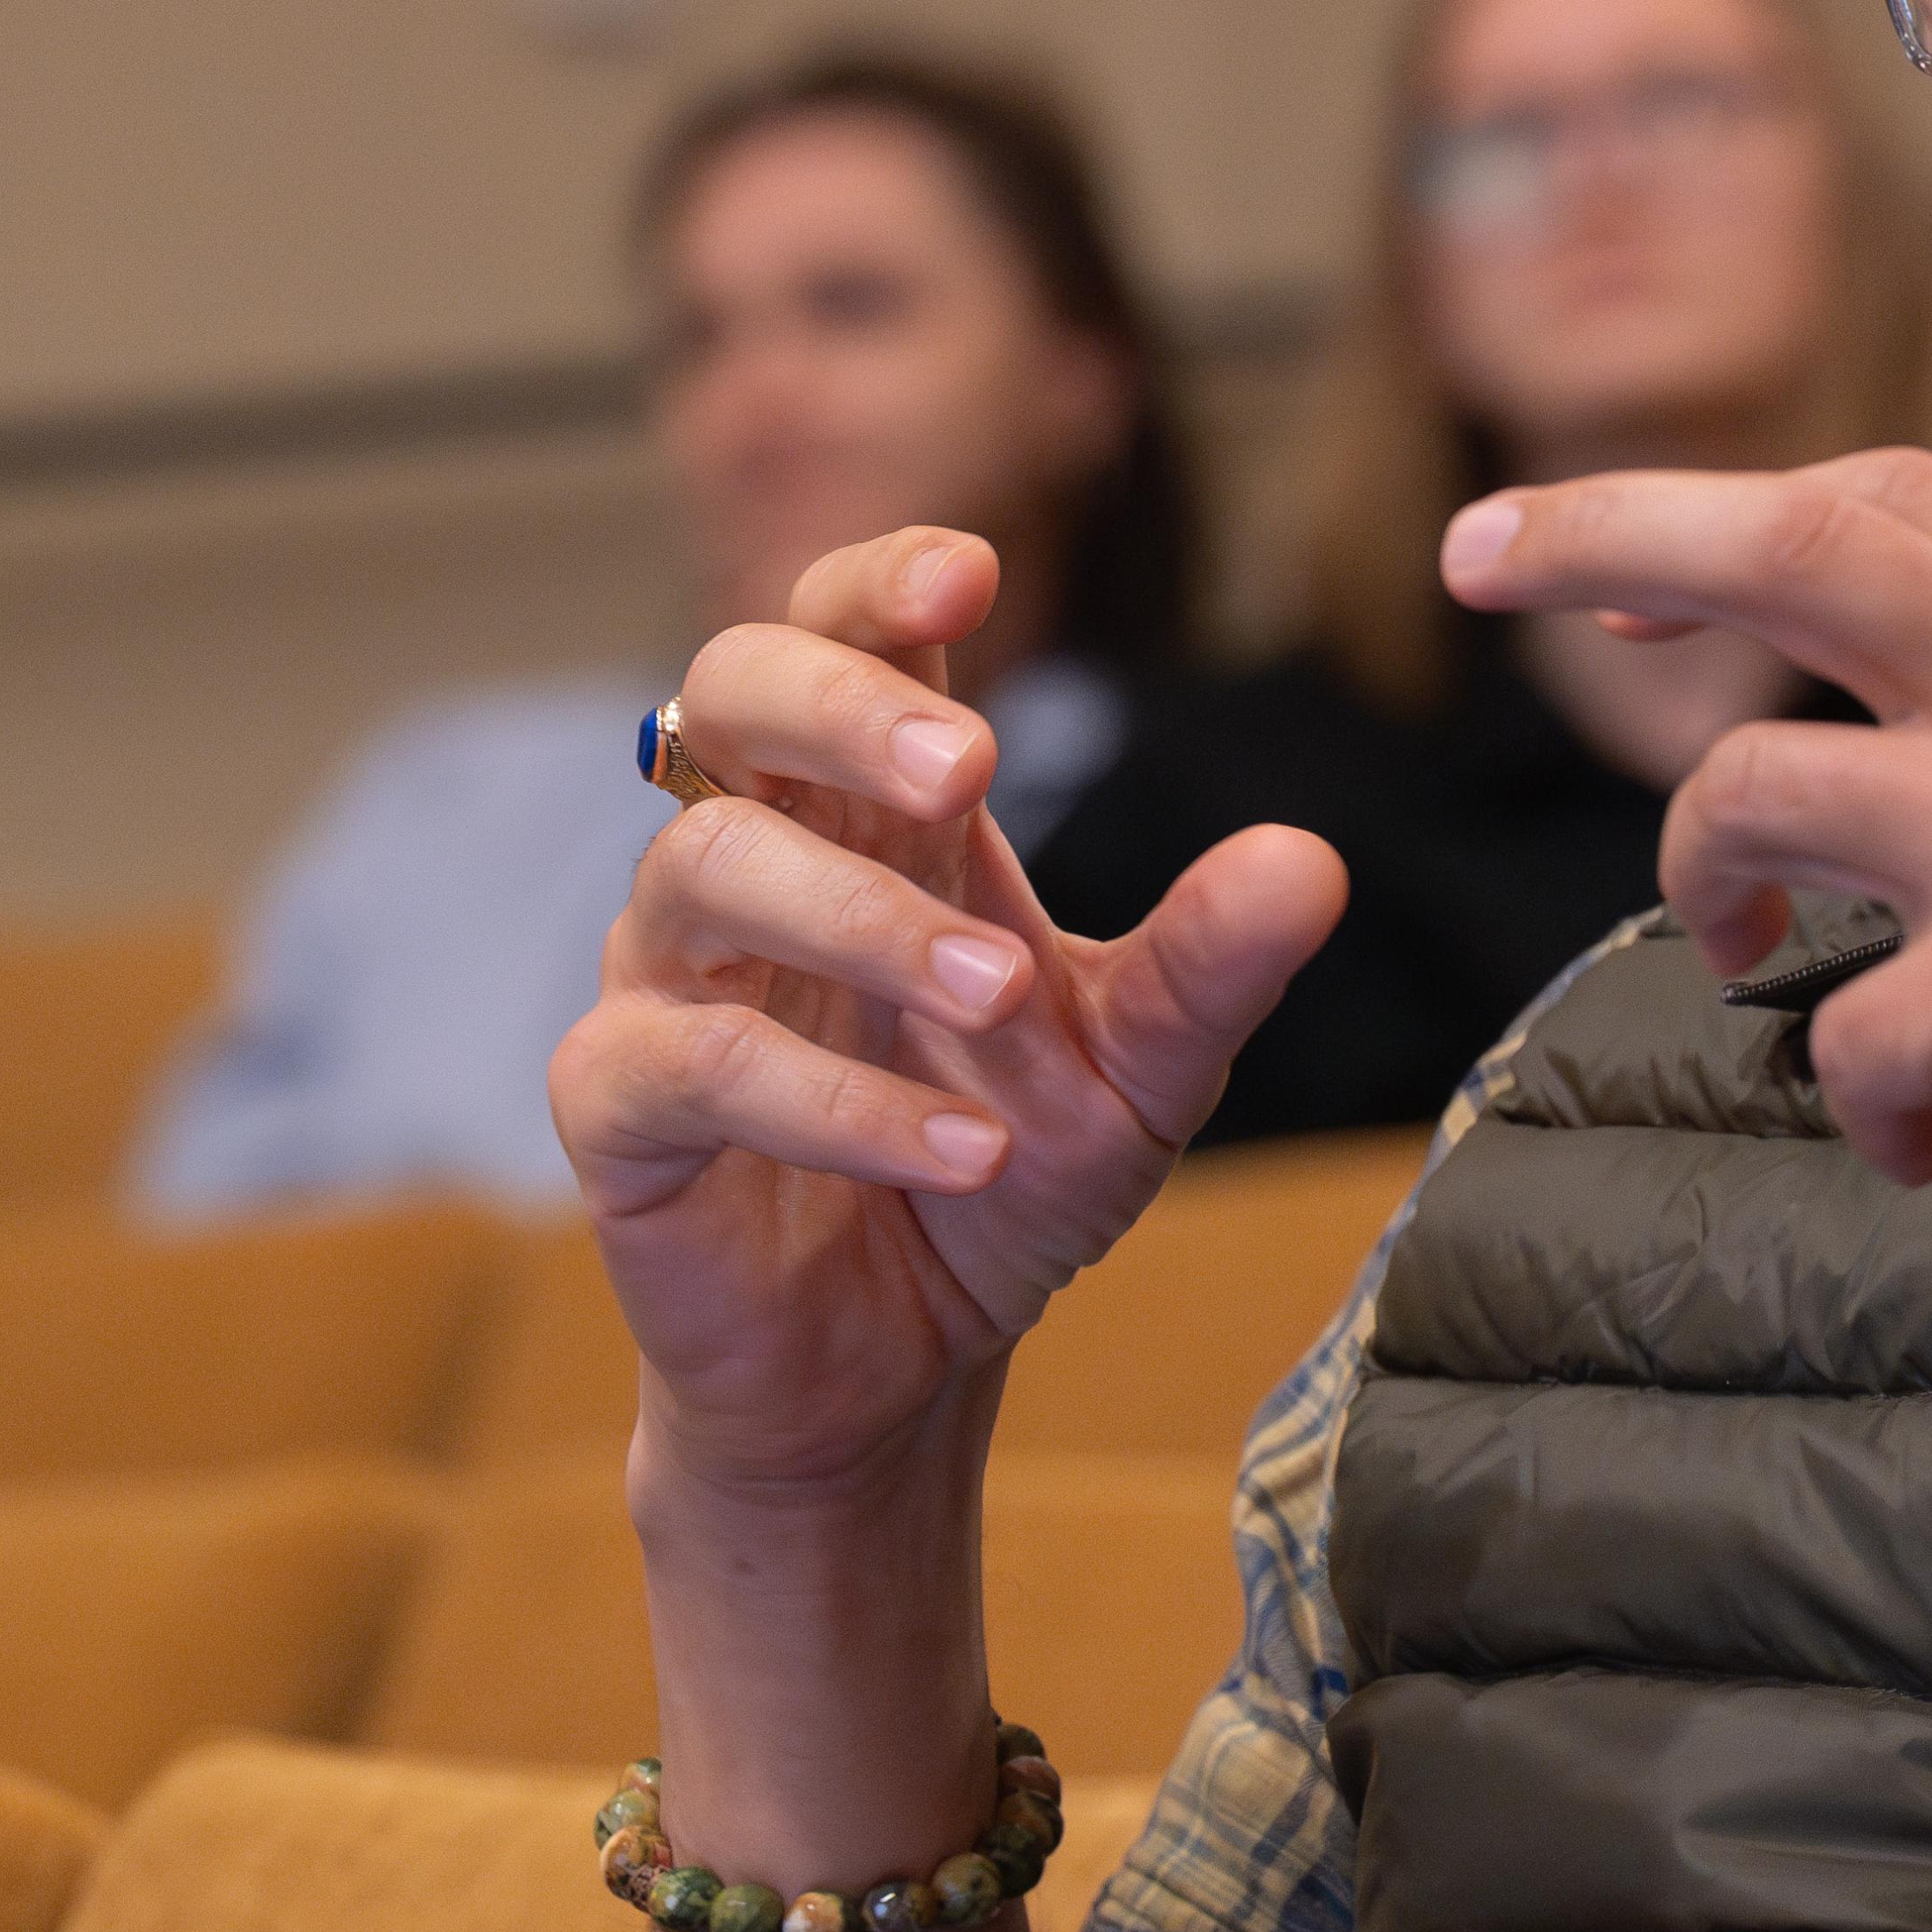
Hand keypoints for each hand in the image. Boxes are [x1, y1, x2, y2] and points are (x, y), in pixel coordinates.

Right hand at [549, 528, 1346, 1501]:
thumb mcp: (1142, 1068)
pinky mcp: (618, 1107)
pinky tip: (964, 1153)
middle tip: (972, 770)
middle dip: (845, 708)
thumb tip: (1313, 860)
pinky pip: (688, 1063)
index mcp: (875, 816)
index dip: (880, 587)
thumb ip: (1211, 964)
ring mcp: (672, 976)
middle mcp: (757, 864)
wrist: (907, 1355)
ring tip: (998, 993)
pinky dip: (835, 1103)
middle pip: (730, 693)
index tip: (972, 576)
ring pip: (704, 869)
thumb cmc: (1006, 1165)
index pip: (839, 635)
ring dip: (865, 922)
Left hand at [1443, 451, 1931, 1472]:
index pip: (1897, 498)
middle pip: (1793, 546)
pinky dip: (1867, 1107)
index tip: (1601, 555)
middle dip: (1602, 533)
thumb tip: (1920, 674)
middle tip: (1471, 553)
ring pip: (1751, 797)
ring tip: (1754, 956)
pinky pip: (1842, 1037)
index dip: (1722, 512)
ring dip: (1712, 883)